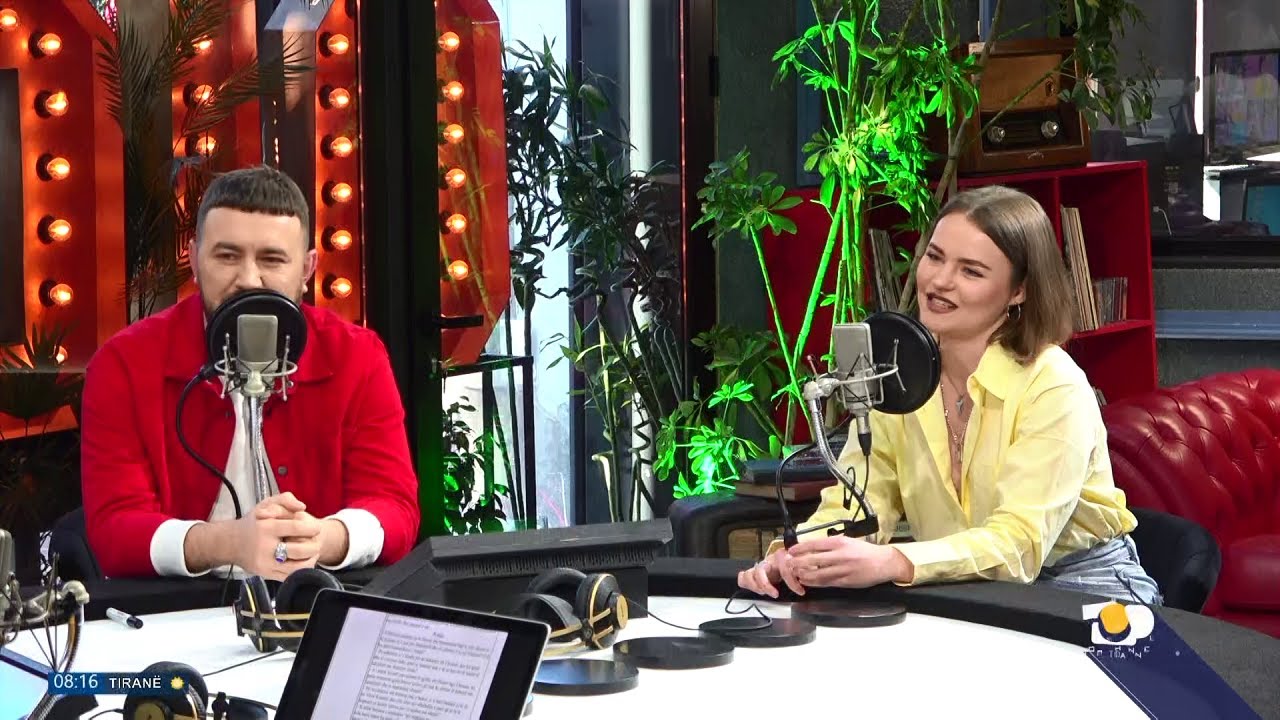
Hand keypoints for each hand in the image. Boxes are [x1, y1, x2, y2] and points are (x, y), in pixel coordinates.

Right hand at [231, 494, 322, 579]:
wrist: (231, 543)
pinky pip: (290, 576)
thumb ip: (285, 499)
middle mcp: (265, 548)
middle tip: (317, 542)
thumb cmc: (254, 522)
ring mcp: (265, 565)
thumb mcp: (266, 504)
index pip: (296, 528)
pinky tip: (303, 560)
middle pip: (299, 550)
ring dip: (310, 560)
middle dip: (314, 546)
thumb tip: (302, 507)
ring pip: (297, 568)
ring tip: (313, 552)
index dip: (311, 528)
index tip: (317, 528)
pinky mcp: (266, 575)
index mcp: (266, 528)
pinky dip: (301, 570)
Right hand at [737, 549, 804, 598]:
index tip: (800, 592)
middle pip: (760, 570)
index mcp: (780, 557)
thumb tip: (811, 575)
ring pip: (750, 574)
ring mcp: (759, 567)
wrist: (787, 559)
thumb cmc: (794, 565)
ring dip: (756, 586)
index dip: (793, 582)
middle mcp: (768, 561)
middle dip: (766, 585)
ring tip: (764, 592)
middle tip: (775, 594)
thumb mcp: (803, 566)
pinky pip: (743, 577)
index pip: (784, 568)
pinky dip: (746, 584)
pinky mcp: (753, 573)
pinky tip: (755, 589)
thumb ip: (806, 569)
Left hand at [787, 535, 912, 588]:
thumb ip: (832, 544)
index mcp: (840, 543)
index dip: (801, 548)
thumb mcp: (848, 541)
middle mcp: (840, 555)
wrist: (884, 563)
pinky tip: (809, 582)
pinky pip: (827, 583)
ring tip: (796, 575)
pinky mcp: (846, 581)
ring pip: (818, 574)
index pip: (815, 544)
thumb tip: (813, 547)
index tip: (791, 550)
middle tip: (789, 564)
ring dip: (805, 575)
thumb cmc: (866, 551)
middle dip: (799, 562)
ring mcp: (843, 569)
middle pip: (813, 560)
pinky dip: (816, 583)